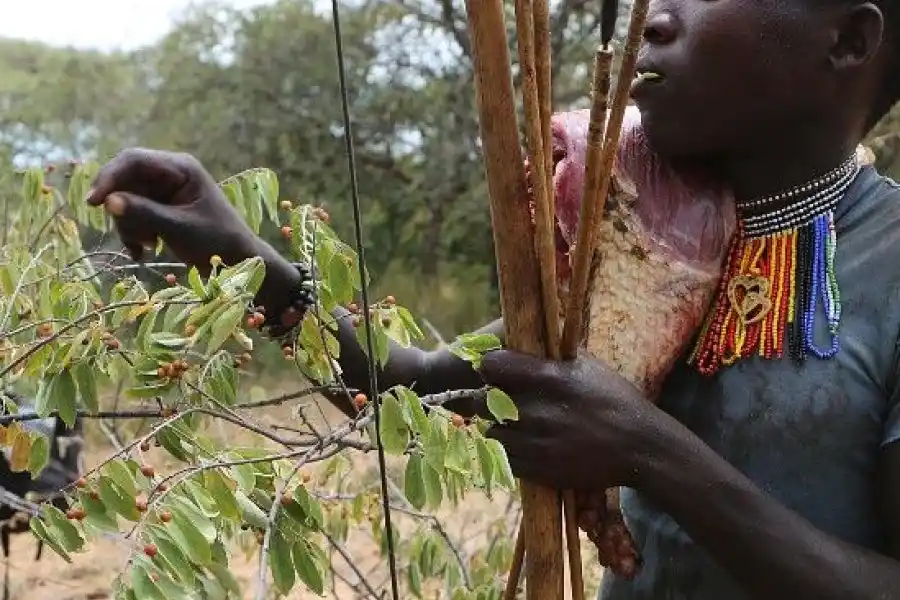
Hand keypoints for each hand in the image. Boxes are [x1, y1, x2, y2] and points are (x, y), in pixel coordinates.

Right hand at [86, 148, 257, 267]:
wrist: (238, 261)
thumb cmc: (217, 241)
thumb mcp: (180, 228)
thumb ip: (145, 213)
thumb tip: (108, 201)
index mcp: (181, 168)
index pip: (133, 160)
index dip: (109, 178)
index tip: (94, 203)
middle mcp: (170, 173)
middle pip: (124, 181)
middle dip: (122, 210)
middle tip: (130, 237)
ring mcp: (164, 191)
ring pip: (125, 200)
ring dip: (129, 226)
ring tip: (147, 247)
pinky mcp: (160, 208)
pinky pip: (132, 214)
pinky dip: (133, 233)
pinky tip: (143, 252)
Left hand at [478, 349, 661, 490]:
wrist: (637, 447)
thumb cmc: (614, 399)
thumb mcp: (586, 365)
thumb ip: (550, 356)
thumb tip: (523, 340)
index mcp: (548, 377)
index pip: (491, 365)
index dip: (490, 367)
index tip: (496, 370)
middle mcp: (536, 409)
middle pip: (484, 400)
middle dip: (490, 397)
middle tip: (503, 398)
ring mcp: (534, 442)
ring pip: (489, 430)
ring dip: (498, 426)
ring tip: (516, 423)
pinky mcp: (536, 468)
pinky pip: (503, 456)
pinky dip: (508, 449)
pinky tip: (525, 442)